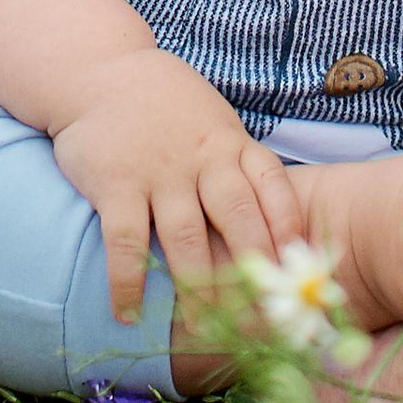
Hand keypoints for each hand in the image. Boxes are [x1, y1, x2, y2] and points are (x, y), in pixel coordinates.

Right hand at [50, 51, 303, 323]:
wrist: (99, 71)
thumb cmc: (167, 106)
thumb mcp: (214, 122)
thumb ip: (239, 165)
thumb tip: (278, 225)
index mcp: (232, 143)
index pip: (273, 186)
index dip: (290, 228)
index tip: (302, 267)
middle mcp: (203, 159)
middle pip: (238, 219)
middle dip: (254, 270)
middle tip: (265, 318)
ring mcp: (160, 172)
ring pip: (186, 238)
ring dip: (197, 288)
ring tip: (204, 331)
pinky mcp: (117, 184)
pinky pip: (125, 241)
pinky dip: (128, 282)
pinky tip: (129, 314)